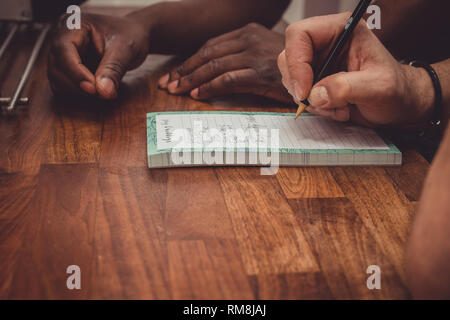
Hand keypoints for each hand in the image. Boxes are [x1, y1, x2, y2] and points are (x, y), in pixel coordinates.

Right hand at [48, 13, 149, 99]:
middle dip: (77, 85)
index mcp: (73, 24)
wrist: (134, 35)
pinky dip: (79, 92)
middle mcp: (62, 37)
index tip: (93, 89)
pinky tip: (98, 91)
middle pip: (56, 67)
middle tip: (104, 93)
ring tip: (104, 91)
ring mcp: (62, 53)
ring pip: (57, 79)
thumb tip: (103, 92)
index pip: (63, 50)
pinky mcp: (67, 67)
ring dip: (78, 91)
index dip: (75, 73)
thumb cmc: (130, 35)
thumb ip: (113, 70)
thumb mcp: (125, 50)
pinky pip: (65, 85)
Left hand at [158, 23, 292, 102]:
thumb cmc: (289, 67)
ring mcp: (255, 54)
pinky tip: (197, 94)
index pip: (210, 45)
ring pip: (213, 65)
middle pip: (207, 54)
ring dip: (190, 79)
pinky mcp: (261, 72)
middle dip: (183, 70)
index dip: (188, 61)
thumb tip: (215, 71)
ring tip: (175, 90)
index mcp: (247, 32)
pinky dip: (209, 87)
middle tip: (166, 84)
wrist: (319, 69)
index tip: (173, 74)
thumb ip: (241, 55)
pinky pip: (228, 79)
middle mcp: (248, 39)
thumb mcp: (263, 52)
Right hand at [278, 13, 433, 127]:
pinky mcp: (315, 79)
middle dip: (301, 85)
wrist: (399, 105)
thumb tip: (316, 94)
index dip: (296, 62)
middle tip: (321, 102)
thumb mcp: (378, 87)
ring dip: (309, 100)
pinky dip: (313, 106)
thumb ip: (347, 88)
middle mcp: (326, 42)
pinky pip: (298, 92)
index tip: (306, 90)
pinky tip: (336, 109)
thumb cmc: (396, 90)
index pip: (300, 35)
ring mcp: (318, 61)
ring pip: (290, 77)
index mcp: (341, 30)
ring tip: (338, 108)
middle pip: (289, 57)